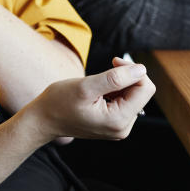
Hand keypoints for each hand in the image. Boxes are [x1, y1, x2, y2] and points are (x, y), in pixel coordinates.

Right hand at [26, 57, 154, 144]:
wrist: (44, 119)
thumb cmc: (59, 102)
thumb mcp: (86, 86)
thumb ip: (115, 78)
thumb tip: (141, 69)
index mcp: (118, 121)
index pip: (145, 89)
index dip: (133, 70)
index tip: (114, 62)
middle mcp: (122, 128)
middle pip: (141, 92)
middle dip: (126, 76)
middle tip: (106, 69)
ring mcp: (118, 127)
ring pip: (133, 95)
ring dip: (119, 83)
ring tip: (98, 84)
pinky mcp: (114, 124)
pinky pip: (124, 101)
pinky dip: (114, 91)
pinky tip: (99, 92)